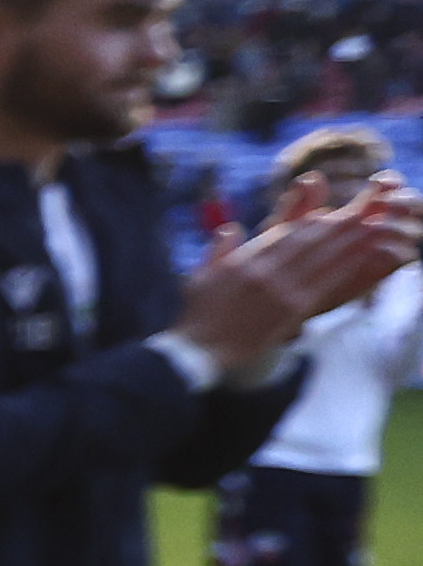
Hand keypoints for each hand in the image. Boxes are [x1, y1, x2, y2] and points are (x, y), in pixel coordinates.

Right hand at [178, 179, 414, 371]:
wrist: (202, 352)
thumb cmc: (199, 317)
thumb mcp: (199, 277)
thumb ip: (217, 250)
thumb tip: (232, 228)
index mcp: (243, 262)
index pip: (283, 235)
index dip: (309, 223)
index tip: (328, 213)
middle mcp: (265, 272)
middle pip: (308, 243)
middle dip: (335, 227)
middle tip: (359, 213)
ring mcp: (281, 290)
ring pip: (320, 260)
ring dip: (346, 243)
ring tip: (367, 230)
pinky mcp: (293, 310)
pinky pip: (324, 285)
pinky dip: (343, 271)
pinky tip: (359, 261)